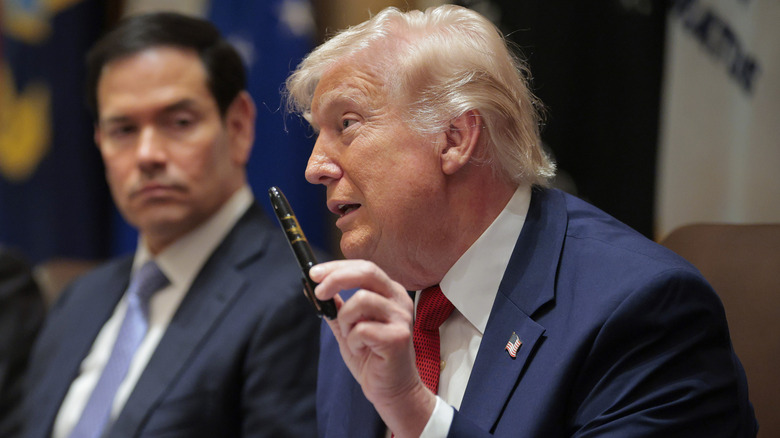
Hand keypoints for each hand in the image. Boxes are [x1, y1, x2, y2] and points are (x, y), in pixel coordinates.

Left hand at [310, 260, 436, 436]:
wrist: (391, 390)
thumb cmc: (372, 358)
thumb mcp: (348, 328)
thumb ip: (336, 307)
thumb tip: (314, 288)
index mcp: (390, 293)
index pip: (364, 267)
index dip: (337, 267)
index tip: (314, 273)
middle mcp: (399, 300)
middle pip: (367, 272)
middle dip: (337, 278)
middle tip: (319, 292)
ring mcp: (402, 318)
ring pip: (361, 300)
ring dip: (346, 319)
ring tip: (352, 337)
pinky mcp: (398, 337)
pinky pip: (362, 329)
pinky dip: (353, 340)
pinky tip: (362, 350)